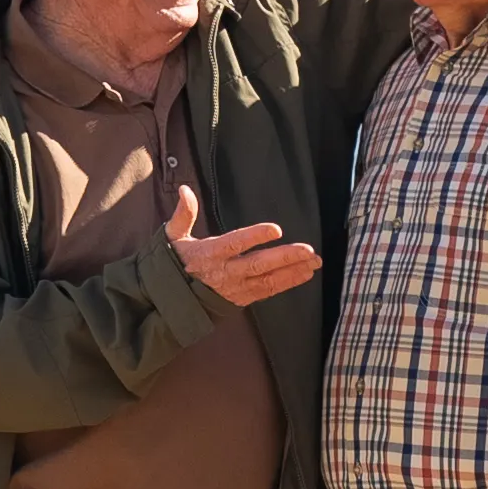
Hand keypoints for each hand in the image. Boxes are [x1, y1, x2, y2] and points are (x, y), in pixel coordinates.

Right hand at [165, 186, 321, 307]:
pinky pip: (268, 291)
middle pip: (258, 264)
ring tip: (314, 262)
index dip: (255, 237)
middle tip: (308, 250)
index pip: (235, 244)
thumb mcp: (174, 237)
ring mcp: (236, 288)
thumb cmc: (177, 262)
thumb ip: (183, 213)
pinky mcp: (243, 298)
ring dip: (293, 271)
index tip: (275, 230)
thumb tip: (185, 189)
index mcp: (209, 254)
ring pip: (268, 280)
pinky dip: (288, 283)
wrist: (173, 299)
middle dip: (284, 258)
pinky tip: (305, 274)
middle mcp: (225, 273)